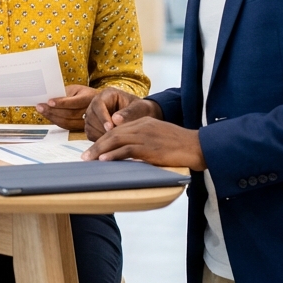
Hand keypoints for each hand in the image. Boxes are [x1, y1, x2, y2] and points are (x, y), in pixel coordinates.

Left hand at [36, 85, 95, 130]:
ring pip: (67, 122)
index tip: (49, 101)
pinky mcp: (81, 128)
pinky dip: (55, 121)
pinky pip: (67, 126)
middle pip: (69, 114)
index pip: (75, 102)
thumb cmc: (83, 93)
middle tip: (39, 106)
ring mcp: (86, 121)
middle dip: (52, 111)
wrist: (97, 102)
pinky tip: (47, 116)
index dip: (62, 103)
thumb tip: (48, 100)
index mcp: (89, 98)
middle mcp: (89, 111)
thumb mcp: (76, 89)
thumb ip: (65, 94)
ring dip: (52, 117)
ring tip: (41, 110)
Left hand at [81, 116, 206, 169]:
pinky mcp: (149, 147)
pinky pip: (126, 150)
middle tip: (85, 156)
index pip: (118, 129)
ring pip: (116, 140)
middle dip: (97, 145)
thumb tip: (132, 153)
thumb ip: (145, 140)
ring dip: (100, 150)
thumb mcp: (160, 137)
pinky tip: (104, 160)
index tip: (94, 149)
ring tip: (89, 159)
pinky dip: (113, 155)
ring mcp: (145, 135)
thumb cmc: (181, 145)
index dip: (104, 139)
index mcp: (144, 122)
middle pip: (113, 133)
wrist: (197, 146)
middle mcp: (142, 126)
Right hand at [84, 88, 160, 139]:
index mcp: (107, 94)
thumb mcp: (139, 108)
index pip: (98, 104)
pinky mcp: (92, 126)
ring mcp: (93, 115)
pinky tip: (112, 144)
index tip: (110, 128)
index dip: (102, 117)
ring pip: (90, 127)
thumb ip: (129, 113)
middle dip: (101, 129)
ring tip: (116, 142)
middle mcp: (96, 104)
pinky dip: (100, 141)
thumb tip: (115, 120)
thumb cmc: (141, 110)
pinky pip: (91, 135)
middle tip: (115, 138)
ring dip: (101, 136)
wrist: (141, 117)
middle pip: (91, 116)